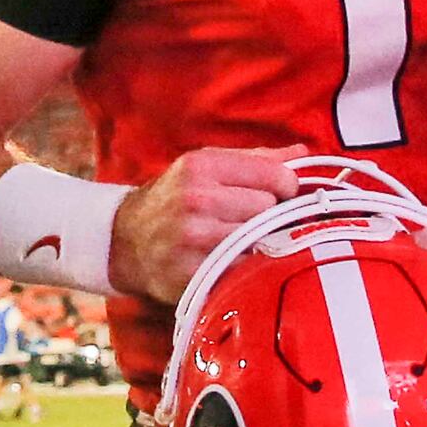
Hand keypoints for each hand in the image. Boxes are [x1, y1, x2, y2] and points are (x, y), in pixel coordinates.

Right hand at [109, 146, 304, 304]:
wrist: (123, 240)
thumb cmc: (172, 200)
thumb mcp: (204, 167)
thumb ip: (254, 160)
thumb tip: (302, 153)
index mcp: (201, 166)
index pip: (275, 176)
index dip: (286, 187)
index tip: (279, 194)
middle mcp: (196, 198)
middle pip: (269, 208)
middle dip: (264, 215)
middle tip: (246, 219)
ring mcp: (194, 238)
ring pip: (260, 239)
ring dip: (255, 242)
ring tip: (237, 240)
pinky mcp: (194, 273)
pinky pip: (244, 270)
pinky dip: (242, 268)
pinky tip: (228, 262)